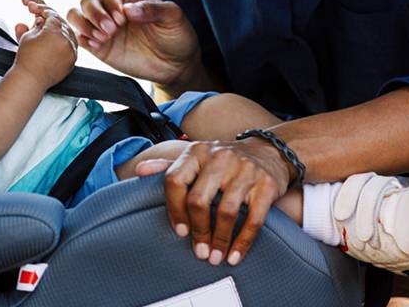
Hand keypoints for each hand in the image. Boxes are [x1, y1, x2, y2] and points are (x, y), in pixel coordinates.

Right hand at [13, 0, 77, 88]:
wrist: (30, 80)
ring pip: (68, 33)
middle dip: (49, 19)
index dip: (41, 10)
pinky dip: (63, 40)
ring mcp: (72, 51)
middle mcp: (67, 41)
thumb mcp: (28, 36)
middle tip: (39, 18)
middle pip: (61, 22)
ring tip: (45, 30)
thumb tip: (40, 19)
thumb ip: (36, 24)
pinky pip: (71, 45)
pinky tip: (53, 40)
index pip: (51, 15)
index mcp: (55, 32)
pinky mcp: (73, 60)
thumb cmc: (26, 59)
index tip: (34, 9)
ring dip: (57, 29)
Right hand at [66, 0, 199, 88]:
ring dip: (84, 23)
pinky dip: (82, 38)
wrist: (176, 66)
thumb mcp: (174, 17)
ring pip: (77, 15)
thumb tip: (129, 9)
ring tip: (102, 37)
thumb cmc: (177, 36)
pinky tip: (97, 45)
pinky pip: (79, 37)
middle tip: (111, 29)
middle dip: (95, 13)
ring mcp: (103, 27)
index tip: (122, 17)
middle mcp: (112, 9)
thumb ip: (153, 9)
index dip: (111, 1)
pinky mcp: (98, 46)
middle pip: (88, 0)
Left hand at [136, 139, 291, 266]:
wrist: (269, 151)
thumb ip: (168, 165)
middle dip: (197, 231)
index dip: (174, 210)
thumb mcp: (196, 156)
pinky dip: (243, 242)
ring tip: (215, 257)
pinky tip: (234, 255)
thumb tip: (139, 170)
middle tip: (200, 251)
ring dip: (219, 240)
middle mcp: (220, 157)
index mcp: (197, 152)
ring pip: (226, 212)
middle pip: (199, 200)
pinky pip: (253, 220)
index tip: (180, 231)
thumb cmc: (224, 160)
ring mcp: (245, 170)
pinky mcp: (266, 185)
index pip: (175, 181)